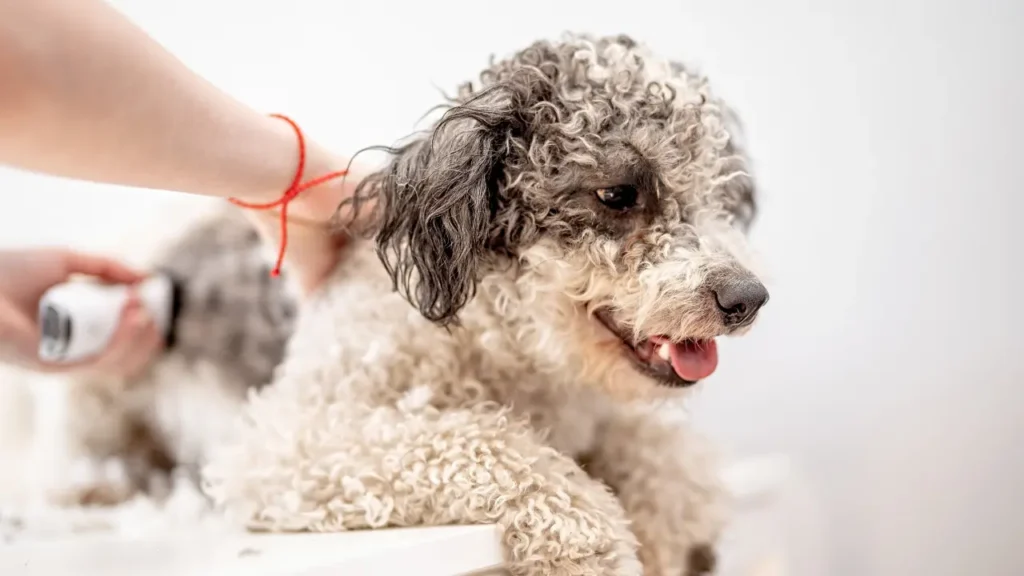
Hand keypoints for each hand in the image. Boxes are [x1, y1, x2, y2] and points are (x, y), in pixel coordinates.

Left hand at [0, 248, 163, 377]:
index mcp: (67, 334)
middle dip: (143, 340)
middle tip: (152, 315)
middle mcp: (64, 353)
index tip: (151, 311)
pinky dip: (121, 339)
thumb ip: (106, 267)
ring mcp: (57, 362)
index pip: (113, 346)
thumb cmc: (8, 270)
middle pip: (119, 360)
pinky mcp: (51, 365)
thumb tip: (145, 277)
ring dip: (136, 338)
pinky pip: (97, 360)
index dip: (138, 333)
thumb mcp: (67, 261)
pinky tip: (132, 316)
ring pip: (114, 363)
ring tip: (142, 312)